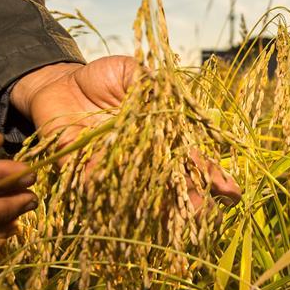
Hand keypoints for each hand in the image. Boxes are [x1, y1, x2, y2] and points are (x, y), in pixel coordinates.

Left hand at [12, 56, 241, 204]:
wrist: (59, 82)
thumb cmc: (102, 78)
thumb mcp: (133, 72)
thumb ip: (152, 85)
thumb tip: (174, 101)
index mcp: (159, 135)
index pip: (190, 158)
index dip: (210, 174)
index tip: (230, 190)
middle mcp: (140, 157)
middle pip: (170, 183)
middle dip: (190, 198)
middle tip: (207, 214)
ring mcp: (114, 165)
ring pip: (139, 189)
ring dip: (156, 203)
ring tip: (176, 217)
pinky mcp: (81, 167)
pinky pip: (94, 179)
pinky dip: (105, 184)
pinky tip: (122, 195)